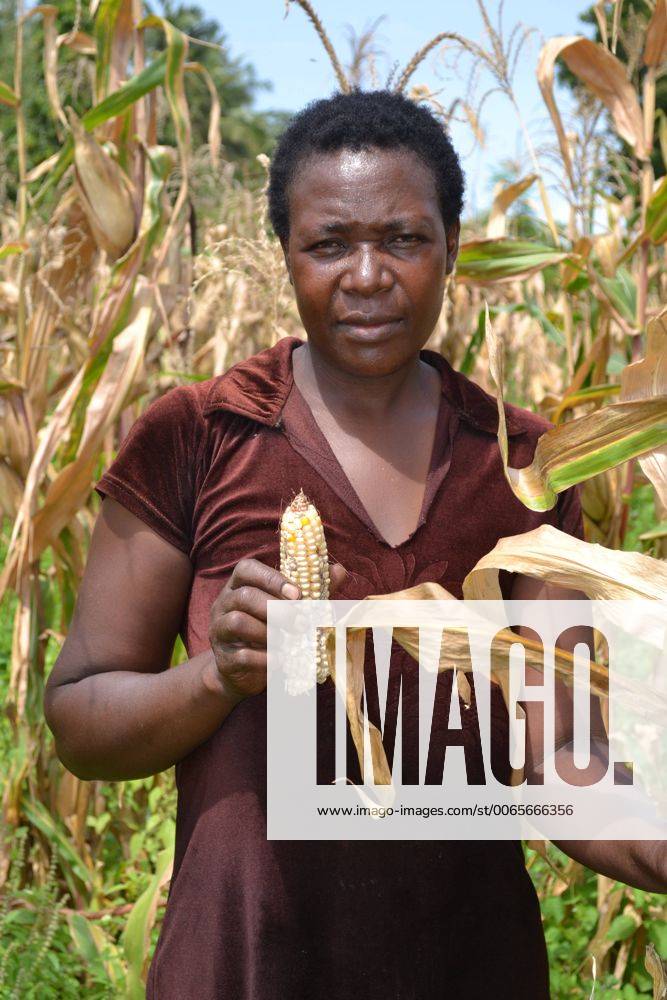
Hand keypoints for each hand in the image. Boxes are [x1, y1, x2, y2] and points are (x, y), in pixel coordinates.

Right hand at [208, 557, 346, 701]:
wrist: (242, 671)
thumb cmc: (269, 630)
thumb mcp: (288, 609)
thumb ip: (312, 589)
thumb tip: (339, 570)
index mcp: (239, 585)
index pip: (247, 569)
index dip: (272, 579)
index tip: (297, 594)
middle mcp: (224, 603)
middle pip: (245, 597)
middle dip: (277, 609)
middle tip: (302, 623)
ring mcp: (219, 630)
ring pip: (238, 622)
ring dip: (269, 632)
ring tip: (290, 642)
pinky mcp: (222, 657)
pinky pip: (241, 655)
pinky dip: (265, 658)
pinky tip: (282, 660)